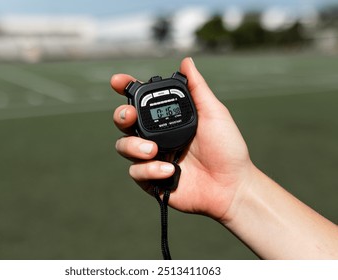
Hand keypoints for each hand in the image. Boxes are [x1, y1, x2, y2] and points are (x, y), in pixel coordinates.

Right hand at [111, 57, 253, 221]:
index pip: (142, 101)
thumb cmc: (227, 148)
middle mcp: (157, 136)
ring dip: (133, 146)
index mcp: (169, 118)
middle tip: (130, 117)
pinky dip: (149, 170)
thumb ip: (197, 88)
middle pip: (125, 122)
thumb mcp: (214, 113)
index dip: (126, 88)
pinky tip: (170, 169)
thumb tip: (186, 61)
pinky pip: (136, 172)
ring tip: (153, 150)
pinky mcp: (152, 180)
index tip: (118, 81)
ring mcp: (153, 158)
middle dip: (121, 116)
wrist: (231, 185)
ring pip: (123, 146)